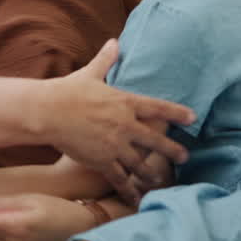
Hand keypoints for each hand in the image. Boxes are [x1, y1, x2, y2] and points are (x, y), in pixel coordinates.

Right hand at [41, 40, 193, 203]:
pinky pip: (120, 178)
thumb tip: (114, 42)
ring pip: (140, 163)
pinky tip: (136, 198)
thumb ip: (105, 60)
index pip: (158, 109)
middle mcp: (126, 125)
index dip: (177, 113)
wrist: (48, 111)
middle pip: (156, 141)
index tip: (192, 118)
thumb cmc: (67, 91)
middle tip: (184, 157)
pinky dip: (129, 189)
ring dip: (151, 173)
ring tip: (159, 179)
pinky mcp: (102, 160)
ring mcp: (116, 144)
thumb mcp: (90, 74)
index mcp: (125, 103)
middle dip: (172, 150)